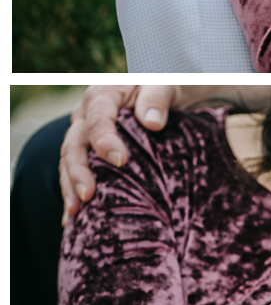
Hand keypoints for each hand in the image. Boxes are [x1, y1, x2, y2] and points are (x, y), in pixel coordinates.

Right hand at [59, 85, 181, 223]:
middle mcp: (87, 114)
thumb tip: (152, 122)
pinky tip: (73, 218)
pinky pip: (73, 172)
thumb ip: (158, 98)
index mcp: (104, 94)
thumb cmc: (167, 89)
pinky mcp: (88, 152)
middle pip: (75, 143)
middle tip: (88, 195)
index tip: (120, 161)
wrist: (167, 97)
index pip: (98, 118)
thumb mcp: (167, 86)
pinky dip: (72, 193)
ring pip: (69, 160)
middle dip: (78, 171)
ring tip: (76, 212)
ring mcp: (84, 134)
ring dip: (70, 186)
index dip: (105, 140)